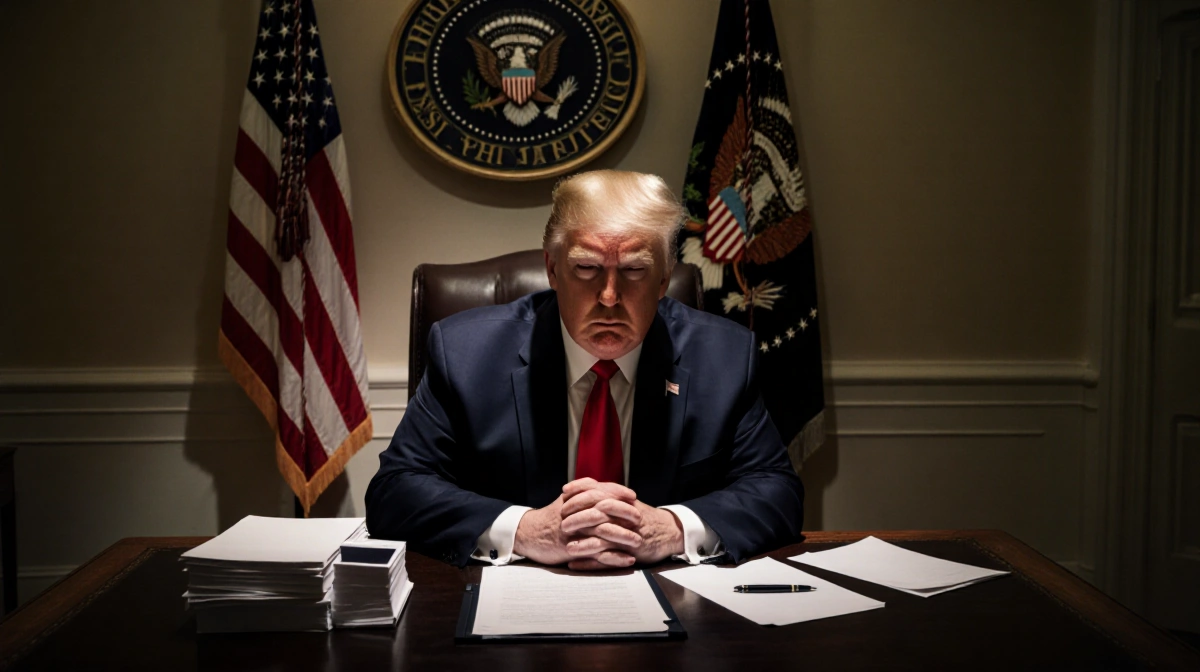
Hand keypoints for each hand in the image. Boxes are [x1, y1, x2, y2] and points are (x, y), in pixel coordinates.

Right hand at [512, 493, 642, 568]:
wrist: (528, 534)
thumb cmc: (549, 518)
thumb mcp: (565, 501)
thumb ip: (581, 492)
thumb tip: (600, 485)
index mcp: (574, 500)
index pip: (599, 491)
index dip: (617, 492)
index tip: (632, 495)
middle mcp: (576, 513)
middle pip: (604, 510)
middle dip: (624, 513)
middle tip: (640, 518)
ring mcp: (575, 532)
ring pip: (603, 532)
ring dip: (623, 536)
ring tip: (639, 541)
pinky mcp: (572, 549)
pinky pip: (597, 554)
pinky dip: (614, 557)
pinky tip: (627, 559)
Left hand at [560, 478, 684, 569]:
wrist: (668, 532)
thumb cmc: (642, 517)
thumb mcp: (626, 502)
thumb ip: (608, 494)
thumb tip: (585, 486)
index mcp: (622, 501)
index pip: (598, 491)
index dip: (580, 489)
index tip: (564, 491)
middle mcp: (623, 516)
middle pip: (598, 513)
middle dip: (578, 516)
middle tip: (561, 521)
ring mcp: (626, 534)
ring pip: (602, 538)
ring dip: (583, 543)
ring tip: (567, 547)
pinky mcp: (629, 552)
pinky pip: (607, 559)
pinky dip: (590, 563)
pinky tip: (575, 564)